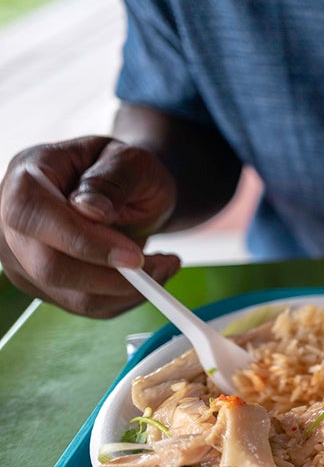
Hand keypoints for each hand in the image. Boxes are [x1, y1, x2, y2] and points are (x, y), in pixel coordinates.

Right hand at [0, 136, 181, 317]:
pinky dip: (126, 298)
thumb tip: (91, 210)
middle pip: (48, 267)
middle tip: (161, 265)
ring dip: (129, 290)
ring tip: (165, 265)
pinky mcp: (44, 285)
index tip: (133, 256)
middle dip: (113, 276)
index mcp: (26, 178)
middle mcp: (12, 223)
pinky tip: (149, 275)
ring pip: (72, 295)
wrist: (126, 191)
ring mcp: (23, 259)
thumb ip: (111, 179)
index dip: (82, 241)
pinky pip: (86, 305)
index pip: (33, 216)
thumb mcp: (128, 160)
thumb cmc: (124, 171)